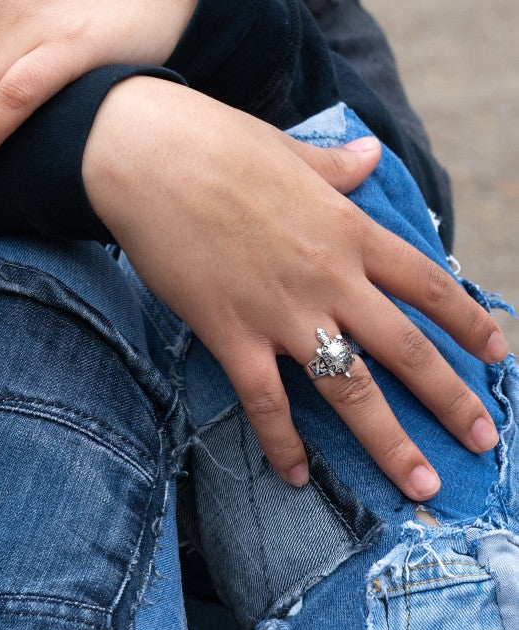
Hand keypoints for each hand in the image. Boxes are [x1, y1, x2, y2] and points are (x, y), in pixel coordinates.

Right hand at [83, 77, 506, 499]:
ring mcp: (281, 311)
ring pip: (351, 389)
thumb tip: (370, 154)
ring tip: (421, 487)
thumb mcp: (288, 151)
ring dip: (390, 443)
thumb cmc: (216, 142)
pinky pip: (266, 401)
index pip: (426, 285)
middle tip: (483, 441)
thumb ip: (335, 168)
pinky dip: (282, 442)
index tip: (498, 353)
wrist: (146, 155)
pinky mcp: (231, 333)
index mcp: (348, 229)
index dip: (468, 323)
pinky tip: (294, 476)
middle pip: (406, 349)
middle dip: (451, 401)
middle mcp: (328, 277)